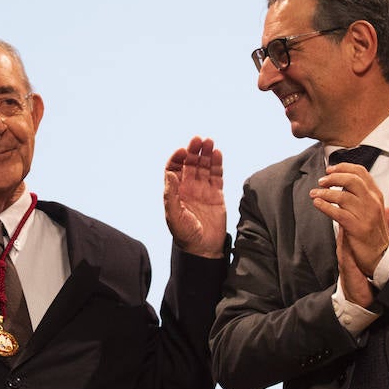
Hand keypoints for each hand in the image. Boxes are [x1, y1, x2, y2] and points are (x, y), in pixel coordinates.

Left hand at [163, 136, 226, 257]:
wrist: (203, 249)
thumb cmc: (185, 234)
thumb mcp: (174, 215)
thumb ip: (171, 194)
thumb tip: (171, 173)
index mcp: (175, 191)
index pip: (175, 168)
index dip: (177, 158)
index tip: (182, 150)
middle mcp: (188, 188)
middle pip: (190, 163)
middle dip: (193, 151)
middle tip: (198, 139)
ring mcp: (203, 190)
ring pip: (204, 167)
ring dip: (206, 154)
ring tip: (210, 142)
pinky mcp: (216, 194)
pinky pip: (216, 175)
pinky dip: (217, 164)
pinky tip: (217, 153)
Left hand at [311, 161, 388, 289]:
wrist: (381, 256)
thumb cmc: (372, 232)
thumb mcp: (371, 209)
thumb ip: (361, 194)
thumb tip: (345, 178)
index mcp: (376, 196)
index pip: (361, 172)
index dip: (343, 167)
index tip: (330, 169)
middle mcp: (372, 203)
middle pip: (351, 180)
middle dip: (333, 178)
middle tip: (321, 181)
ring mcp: (366, 215)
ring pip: (342, 196)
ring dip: (324, 193)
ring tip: (314, 194)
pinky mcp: (357, 228)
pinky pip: (338, 213)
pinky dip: (325, 206)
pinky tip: (317, 204)